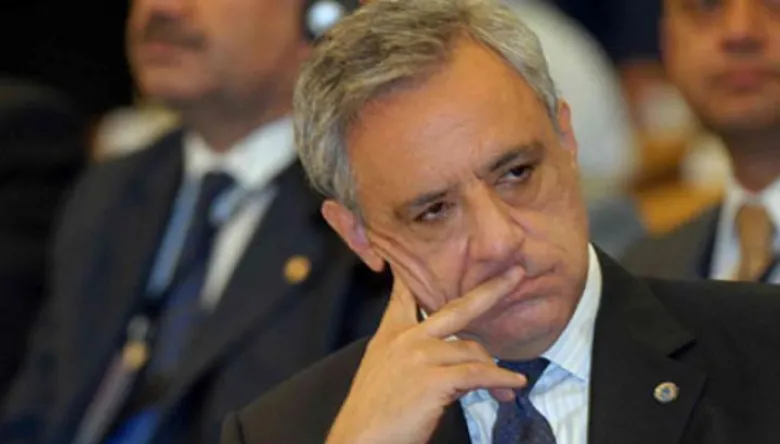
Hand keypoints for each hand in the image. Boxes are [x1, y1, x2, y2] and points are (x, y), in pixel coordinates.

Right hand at [325, 268, 526, 443]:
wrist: (360, 440)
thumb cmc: (372, 415)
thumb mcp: (382, 372)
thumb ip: (411, 355)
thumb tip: (453, 359)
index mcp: (390, 335)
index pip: (404, 296)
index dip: (414, 275)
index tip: (422, 257)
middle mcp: (407, 338)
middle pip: (458, 307)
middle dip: (492, 289)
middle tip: (516, 275)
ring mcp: (421, 355)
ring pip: (473, 351)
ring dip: (493, 370)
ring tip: (506, 388)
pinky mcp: (435, 379)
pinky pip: (478, 375)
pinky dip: (500, 380)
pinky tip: (512, 385)